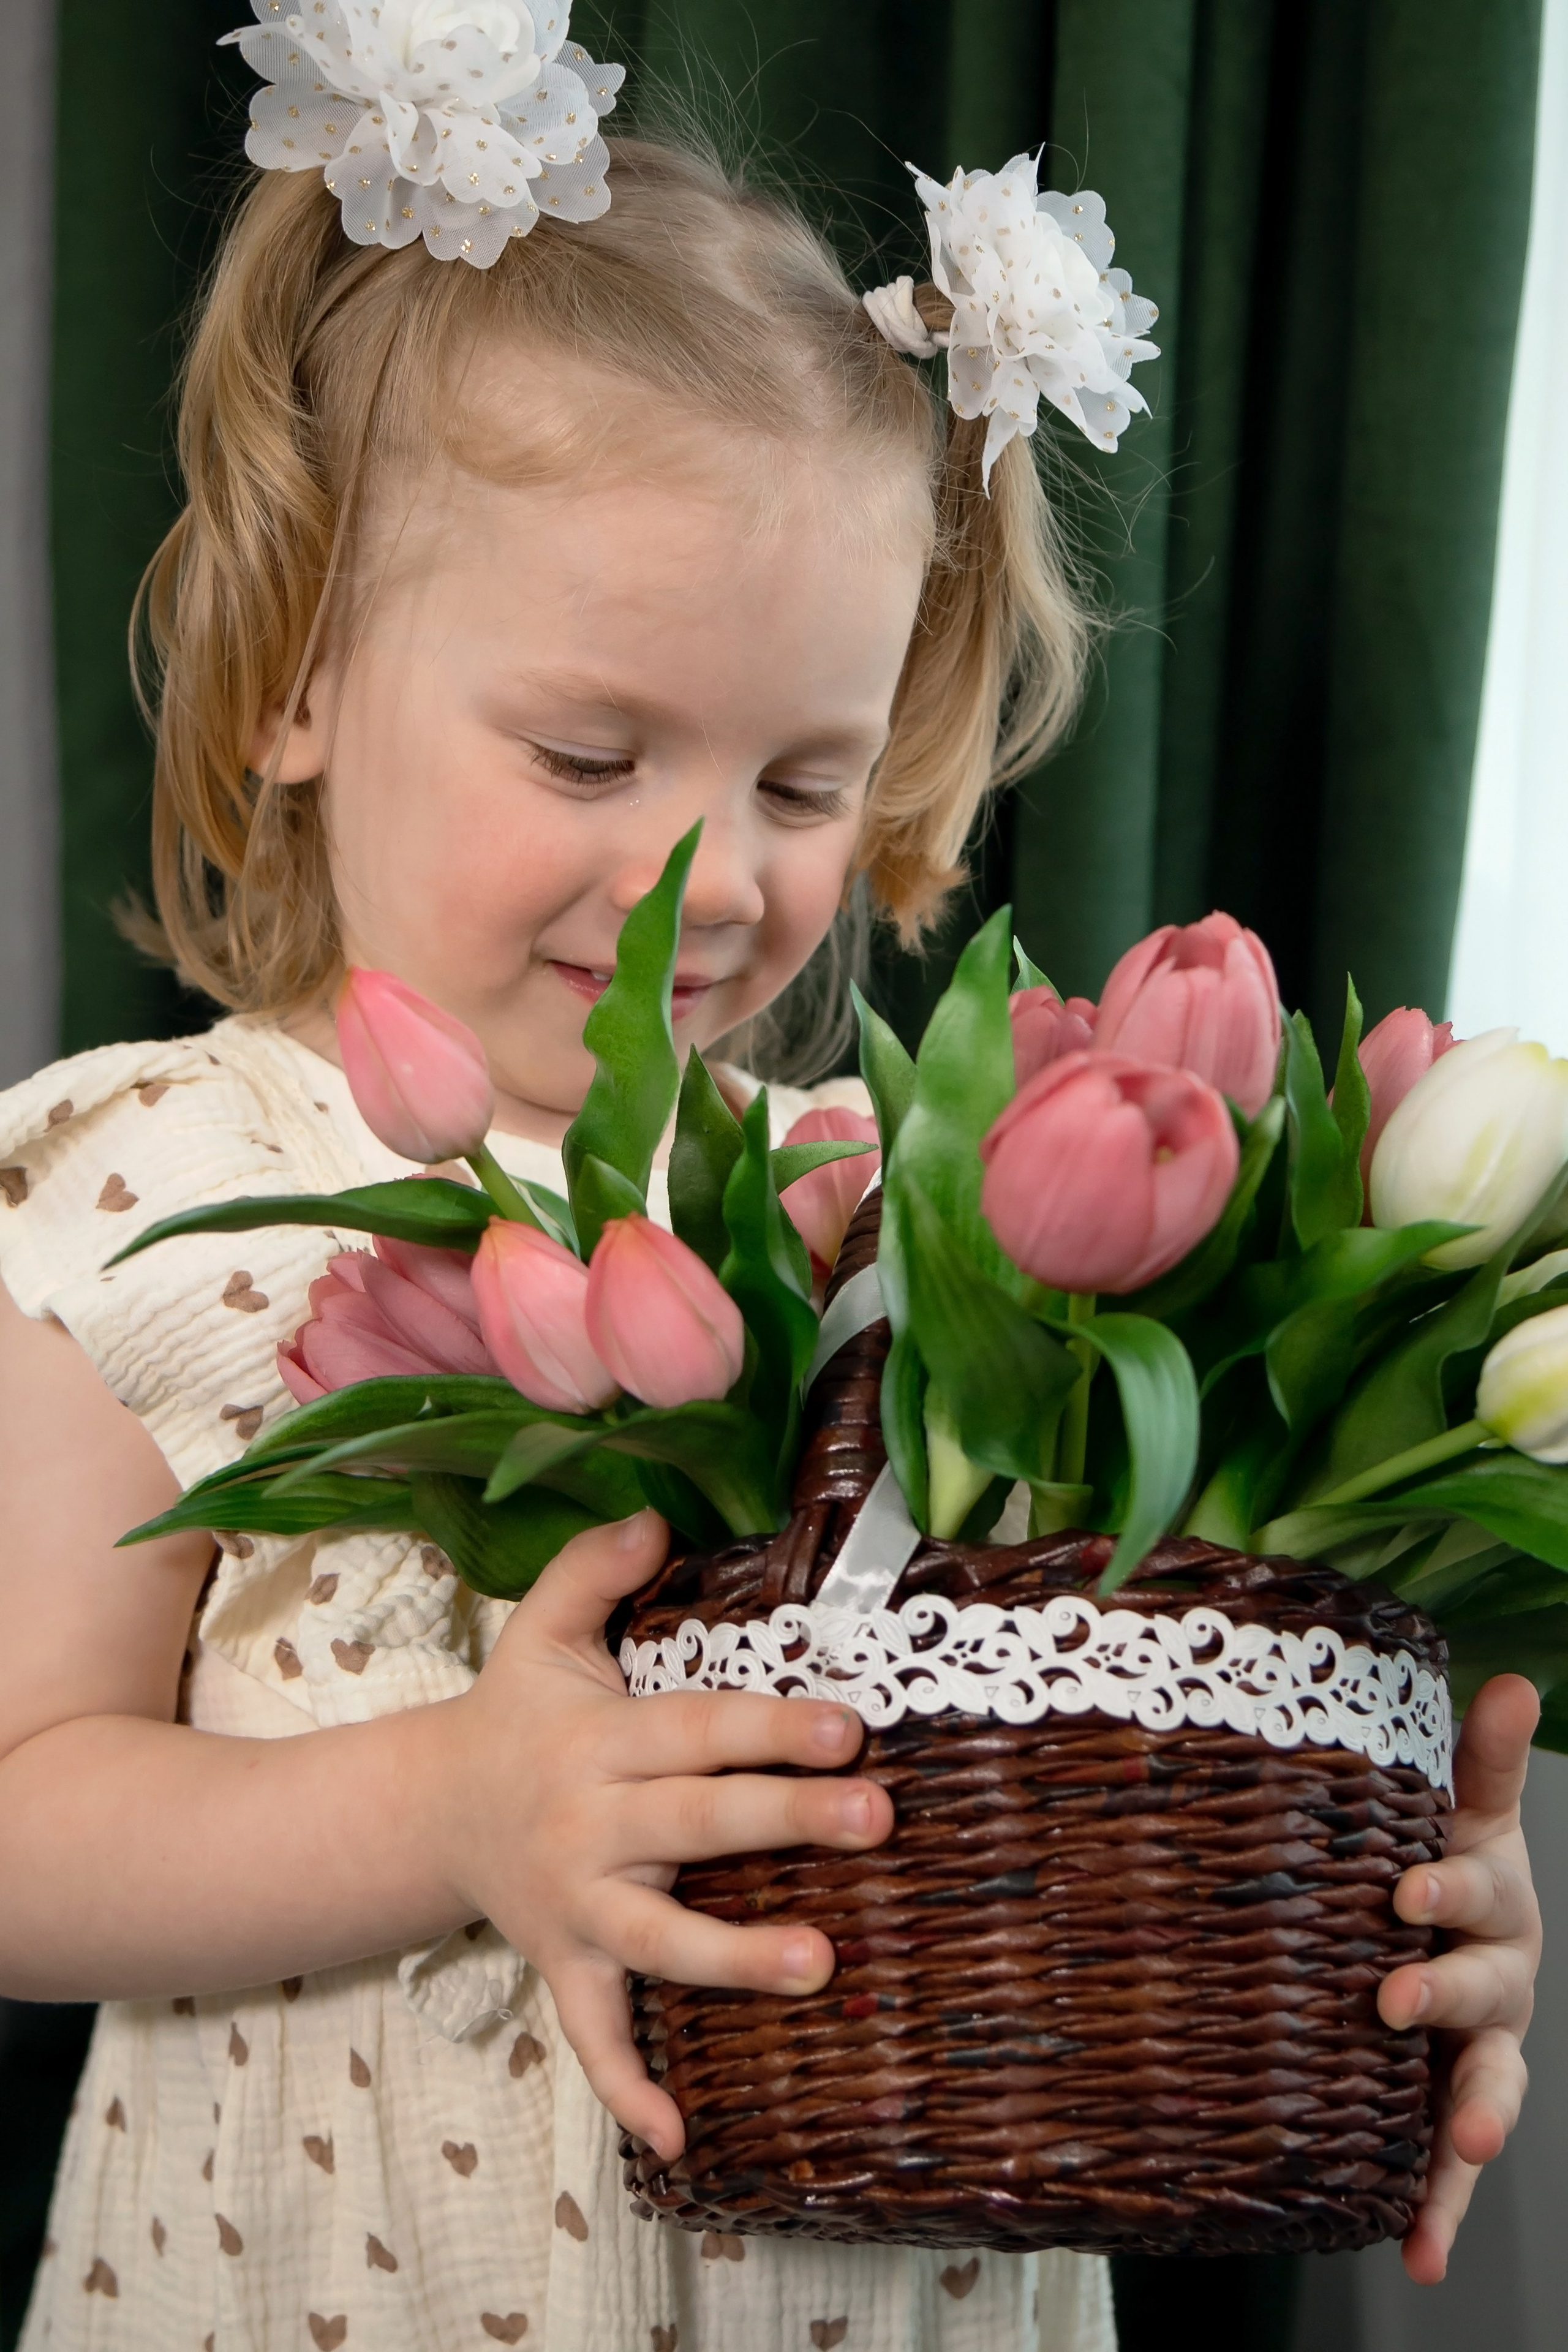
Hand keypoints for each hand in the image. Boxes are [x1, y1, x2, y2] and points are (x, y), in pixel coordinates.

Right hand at [441, 1509, 892, 2159]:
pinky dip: (627, 2087)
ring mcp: (576, 1907)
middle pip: (696, 1823)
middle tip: (878, 1817)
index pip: (696, 1729)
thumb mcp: (540, 1630)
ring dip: (737, 1958)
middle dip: (786, 1820)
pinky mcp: (565, 1966)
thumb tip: (656, 1515)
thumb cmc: (516, 1713)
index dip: (769, 1726)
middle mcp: (589, 1826)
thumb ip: (595, 1570)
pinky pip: (591, 2034)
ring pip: (658, 1940)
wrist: (432, 1809)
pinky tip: (681, 2137)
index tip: (850, 1723)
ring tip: (824, 1965)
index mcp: (597, 1741)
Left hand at [1378, 1672, 1541, 2282]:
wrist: (1442, 1926)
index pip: (1475, 1890)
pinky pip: (1447, 2166)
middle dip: (1444, 1994)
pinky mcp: (1448, 2110)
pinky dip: (1439, 2211)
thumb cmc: (1439, 1856)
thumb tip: (1515, 1681)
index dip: (1447, 1886)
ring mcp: (1479, 2050)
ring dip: (1477, 2118)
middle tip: (1395, 1997)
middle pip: (1482, 1991)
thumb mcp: (1461, 1807)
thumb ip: (1483, 1755)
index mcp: (1491, 1902)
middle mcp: (1497, 1980)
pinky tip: (1417, 2257)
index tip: (1407, 1886)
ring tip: (1467, 2150)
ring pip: (1489, 2086)